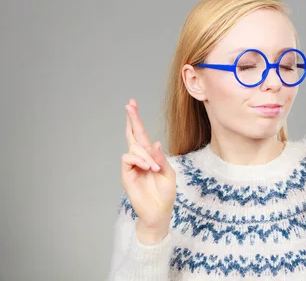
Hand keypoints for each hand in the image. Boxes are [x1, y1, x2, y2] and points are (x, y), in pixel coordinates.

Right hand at [121, 98, 175, 243]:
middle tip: (129, 104)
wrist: (159, 212)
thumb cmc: (165, 194)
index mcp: (150, 156)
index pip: (141, 134)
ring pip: (133, 148)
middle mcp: (139, 158)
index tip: (132, 104)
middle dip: (132, 119)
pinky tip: (147, 167)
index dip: (136, 120)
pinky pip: (128, 158)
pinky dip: (139, 160)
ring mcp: (131, 166)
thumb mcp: (168, 173)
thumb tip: (153, 143)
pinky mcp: (126, 174)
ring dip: (145, 155)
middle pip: (132, 134)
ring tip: (154, 168)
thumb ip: (160, 158)